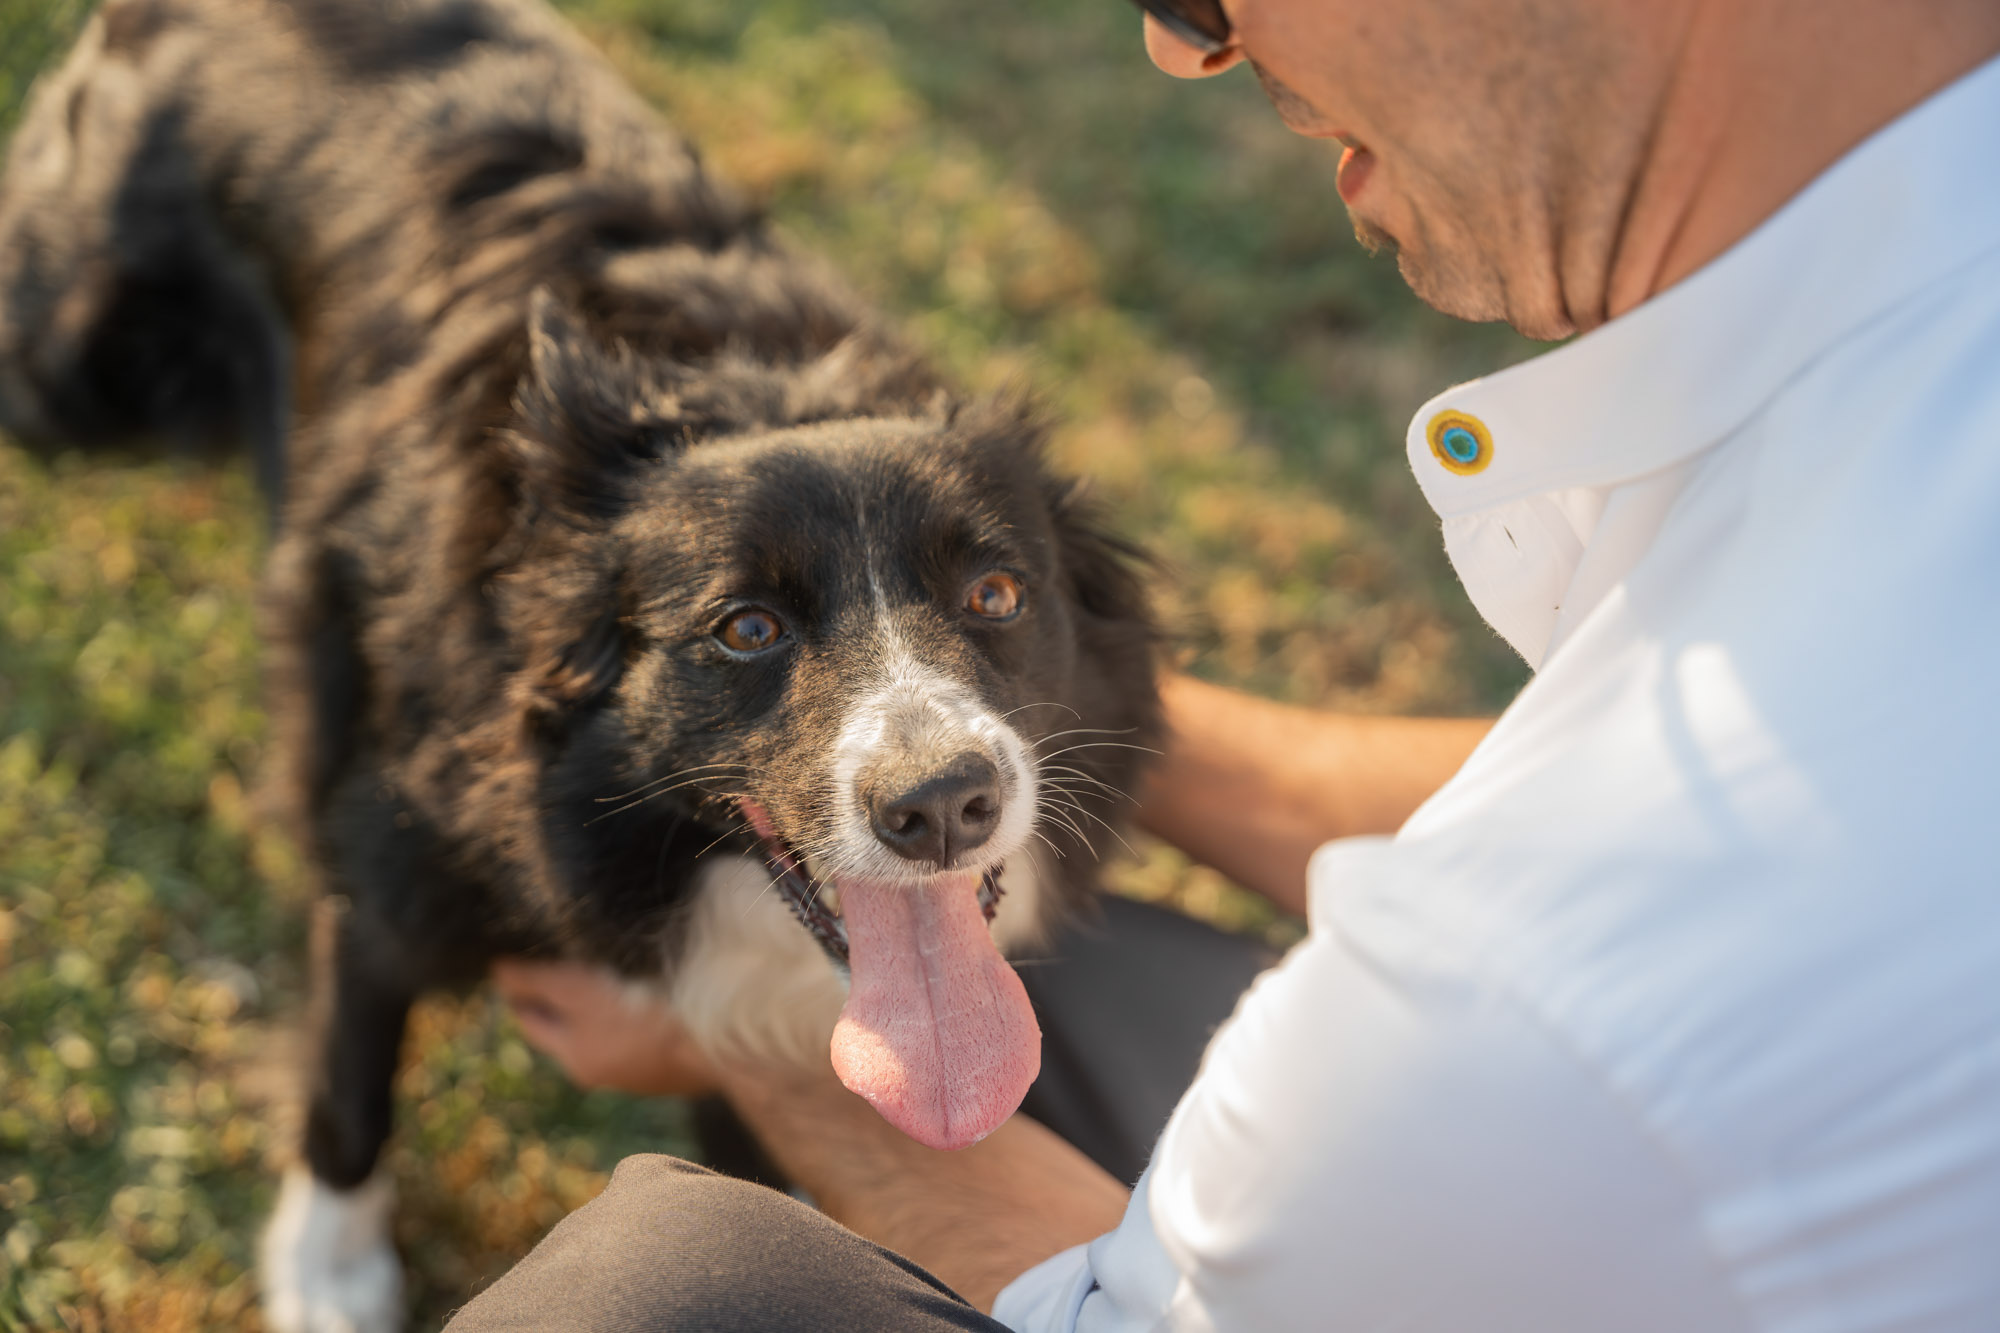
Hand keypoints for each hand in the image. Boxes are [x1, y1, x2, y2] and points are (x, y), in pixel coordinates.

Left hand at [491, 958, 718, 1097]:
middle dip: (564, 999)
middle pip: (572, 1030)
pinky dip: (641, 1012)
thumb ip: (538, 982)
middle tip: (561, 958)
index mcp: (578, 1059)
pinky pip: (648, 1031)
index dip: (520, 991)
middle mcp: (607, 1072)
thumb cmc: (644, 1015)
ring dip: (606, 1004)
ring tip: (609, 968)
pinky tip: (656, 990)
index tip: (514, 963)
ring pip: (612, 1032)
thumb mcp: (580, 991)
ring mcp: (646, 1070)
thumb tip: (498, 972)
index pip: (534, 1021)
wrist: (723, 1043)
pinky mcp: (681, 1060)